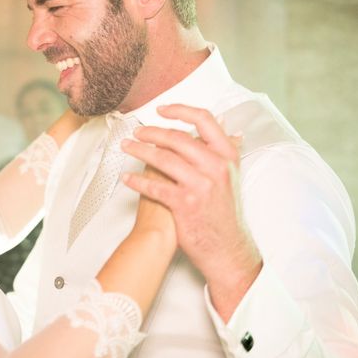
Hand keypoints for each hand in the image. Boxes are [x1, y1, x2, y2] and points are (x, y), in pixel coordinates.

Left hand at [121, 104, 261, 320]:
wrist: (226, 248)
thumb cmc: (223, 211)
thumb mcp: (232, 177)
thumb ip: (225, 151)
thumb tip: (228, 126)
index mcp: (227, 155)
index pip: (205, 120)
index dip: (180, 110)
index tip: (160, 110)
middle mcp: (216, 167)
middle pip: (177, 138)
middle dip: (151, 133)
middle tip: (136, 132)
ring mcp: (200, 185)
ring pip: (162, 159)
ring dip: (139, 151)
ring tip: (126, 147)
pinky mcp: (185, 203)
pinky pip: (154, 187)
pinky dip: (137, 181)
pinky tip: (126, 178)